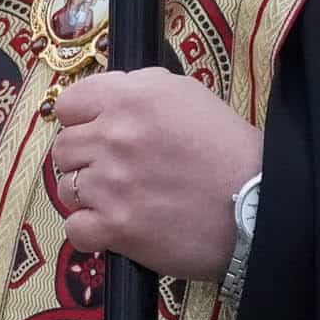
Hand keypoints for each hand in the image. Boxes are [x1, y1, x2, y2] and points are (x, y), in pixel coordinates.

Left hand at [49, 68, 261, 280]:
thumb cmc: (228, 148)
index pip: (68, 104)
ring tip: (120, 199)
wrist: (256, 203)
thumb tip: (108, 96)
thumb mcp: (189, 95)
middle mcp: (115, 137)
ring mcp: (112, 185)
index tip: (94, 132)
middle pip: (63, 149)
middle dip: (83, 159)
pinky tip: (114, 227)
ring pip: (66, 189)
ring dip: (88, 195)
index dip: (80, 119)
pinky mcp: (116, 228)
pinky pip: (75, 229)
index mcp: (131, 99)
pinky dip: (91, 231)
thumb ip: (142, 88)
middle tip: (112, 170)